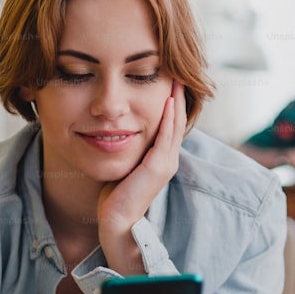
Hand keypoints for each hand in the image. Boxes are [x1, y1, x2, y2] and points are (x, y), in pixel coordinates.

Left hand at [97, 81, 186, 272]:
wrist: (116, 222)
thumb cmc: (115, 197)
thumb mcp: (125, 165)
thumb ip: (128, 149)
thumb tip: (117, 131)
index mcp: (161, 159)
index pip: (170, 125)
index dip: (171, 103)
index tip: (169, 80)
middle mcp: (168, 160)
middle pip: (177, 120)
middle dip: (178, 96)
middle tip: (179, 71)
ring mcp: (166, 163)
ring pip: (175, 124)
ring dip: (176, 100)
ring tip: (177, 78)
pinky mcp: (158, 167)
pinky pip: (166, 135)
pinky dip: (168, 115)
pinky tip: (167, 99)